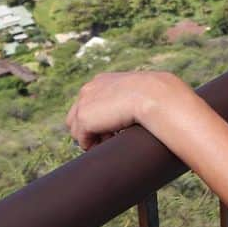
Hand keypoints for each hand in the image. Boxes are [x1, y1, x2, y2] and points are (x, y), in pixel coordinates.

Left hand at [65, 70, 180, 150]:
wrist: (151, 94)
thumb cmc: (152, 94)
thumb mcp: (135, 92)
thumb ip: (125, 97)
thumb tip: (126, 113)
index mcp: (100, 81)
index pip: (87, 104)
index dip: (98, 119)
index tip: (113, 127)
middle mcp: (88, 88)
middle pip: (76, 117)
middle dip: (90, 130)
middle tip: (111, 135)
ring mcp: (84, 102)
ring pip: (76, 131)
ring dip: (92, 138)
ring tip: (112, 138)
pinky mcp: (83, 117)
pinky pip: (82, 141)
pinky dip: (94, 145)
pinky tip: (110, 140)